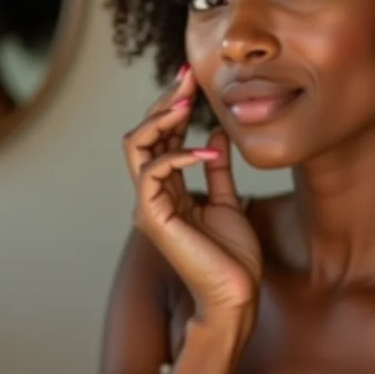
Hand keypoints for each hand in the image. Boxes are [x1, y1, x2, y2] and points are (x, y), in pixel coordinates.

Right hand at [123, 66, 262, 326]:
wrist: (237, 296)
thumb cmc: (233, 256)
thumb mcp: (229, 201)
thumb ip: (218, 170)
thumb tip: (216, 135)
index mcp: (169, 189)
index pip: (161, 138)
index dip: (172, 106)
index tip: (191, 78)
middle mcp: (153, 194)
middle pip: (143, 134)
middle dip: (164, 101)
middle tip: (187, 77)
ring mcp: (150, 205)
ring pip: (137, 146)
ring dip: (161, 118)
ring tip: (187, 101)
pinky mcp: (154, 218)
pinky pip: (152, 172)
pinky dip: (178, 154)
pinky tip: (207, 151)